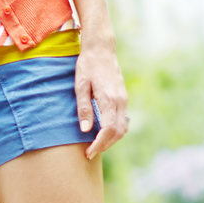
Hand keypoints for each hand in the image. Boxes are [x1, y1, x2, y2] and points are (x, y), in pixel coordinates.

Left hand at [75, 40, 128, 158]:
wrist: (101, 49)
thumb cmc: (87, 65)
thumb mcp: (80, 85)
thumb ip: (84, 108)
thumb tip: (86, 130)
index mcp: (108, 98)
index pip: (108, 129)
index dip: (99, 144)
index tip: (88, 152)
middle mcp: (120, 101)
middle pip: (118, 132)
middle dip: (105, 145)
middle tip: (89, 153)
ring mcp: (124, 99)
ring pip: (123, 127)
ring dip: (111, 140)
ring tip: (96, 145)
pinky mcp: (123, 98)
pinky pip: (123, 120)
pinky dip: (115, 131)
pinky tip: (103, 132)